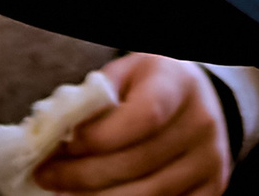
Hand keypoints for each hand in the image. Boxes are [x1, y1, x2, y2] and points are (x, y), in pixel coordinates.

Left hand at [37, 56, 231, 195]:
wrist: (199, 100)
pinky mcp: (212, 189)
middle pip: (138, 163)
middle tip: (46, 176)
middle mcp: (202, 123)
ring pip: (148, 195)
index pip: (143, 117)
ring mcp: (210, 161)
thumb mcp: (124, 75)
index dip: (98, 137)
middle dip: (83, 175)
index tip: (62, 145)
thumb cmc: (149, 85)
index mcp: (178, 83)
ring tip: (65, 193)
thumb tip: (54, 133)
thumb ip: (95, 99)